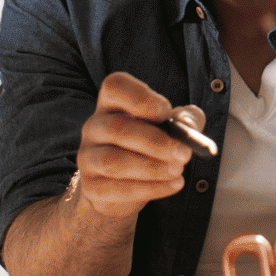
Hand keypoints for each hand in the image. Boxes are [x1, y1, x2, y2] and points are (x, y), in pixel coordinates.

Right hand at [68, 72, 206, 218]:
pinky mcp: (91, 187)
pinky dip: (151, 189)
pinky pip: (117, 189)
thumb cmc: (153, 145)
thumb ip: (186, 120)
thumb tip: (187, 125)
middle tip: (185, 153)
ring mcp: (87, 157)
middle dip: (156, 142)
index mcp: (113, 103)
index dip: (141, 98)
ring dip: (153, 168)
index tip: (166, 113)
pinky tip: (174, 184)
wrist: (126, 187)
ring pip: (114, 162)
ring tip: (178, 170)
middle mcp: (94, 126)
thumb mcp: (175, 127)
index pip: (115, 86)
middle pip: (117, 128)